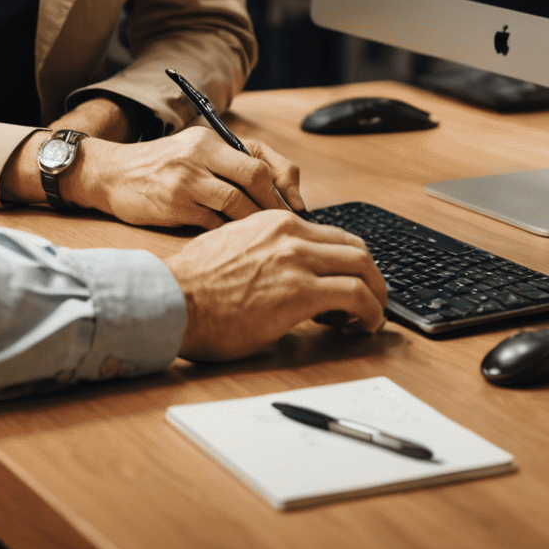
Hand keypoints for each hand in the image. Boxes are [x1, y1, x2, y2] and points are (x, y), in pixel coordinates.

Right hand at [70, 127, 304, 227]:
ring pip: (237, 204)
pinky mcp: (174, 205)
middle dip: (275, 206)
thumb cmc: (159, 168)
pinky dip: (228, 235)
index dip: (284, 184)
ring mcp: (186, 180)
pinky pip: (214, 224)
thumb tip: (282, 190)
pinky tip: (234, 245)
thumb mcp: (195, 153)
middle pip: (255, 178)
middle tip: (286, 227)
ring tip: (264, 239)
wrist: (111, 175)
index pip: (260, 158)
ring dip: (255, 224)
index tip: (297, 205)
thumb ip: (232, 164)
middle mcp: (199, 154)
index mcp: (209, 140)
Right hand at [167, 212, 387, 360]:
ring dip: (376, 295)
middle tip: (371, 299)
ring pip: (363, 268)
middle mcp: (291, 235)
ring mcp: (298, 261)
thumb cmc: (194, 283)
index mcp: (274, 222)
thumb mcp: (233, 246)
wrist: (173, 299)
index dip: (348, 261)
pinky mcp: (301, 293)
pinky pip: (357, 297)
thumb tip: (280, 269)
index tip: (348, 281)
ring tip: (370, 317)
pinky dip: (371, 312)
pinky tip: (363, 326)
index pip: (332, 234)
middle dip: (372, 276)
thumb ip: (263, 249)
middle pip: (355, 248)